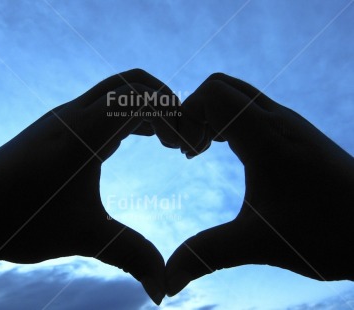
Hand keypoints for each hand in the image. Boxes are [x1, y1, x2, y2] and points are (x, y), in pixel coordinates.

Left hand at [0, 69, 179, 304]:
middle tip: (182, 140)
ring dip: (145, 109)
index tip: (190, 150)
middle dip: (166, 103)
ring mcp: (63, 117)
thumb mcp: (85, 237)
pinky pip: (99, 106)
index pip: (144, 99)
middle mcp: (74, 114)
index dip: (177, 117)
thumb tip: (164, 293)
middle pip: (132, 82)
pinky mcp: (55, 126)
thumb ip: (132, 256)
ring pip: (115, 92)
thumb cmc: (21, 221)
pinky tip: (129, 142)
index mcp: (85, 131)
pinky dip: (125, 116)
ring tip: (164, 142)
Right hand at [166, 73, 353, 295]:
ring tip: (203, 151)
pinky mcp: (296, 132)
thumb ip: (205, 254)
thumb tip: (166, 283)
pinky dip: (230, 120)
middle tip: (190, 150)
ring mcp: (289, 123)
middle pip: (222, 85)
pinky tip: (229, 152)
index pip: (212, 93)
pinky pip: (253, 108)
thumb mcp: (257, 243)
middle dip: (195, 110)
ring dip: (213, 115)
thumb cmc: (327, 234)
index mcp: (266, 137)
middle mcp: (278, 120)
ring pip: (239, 95)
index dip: (186, 116)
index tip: (185, 154)